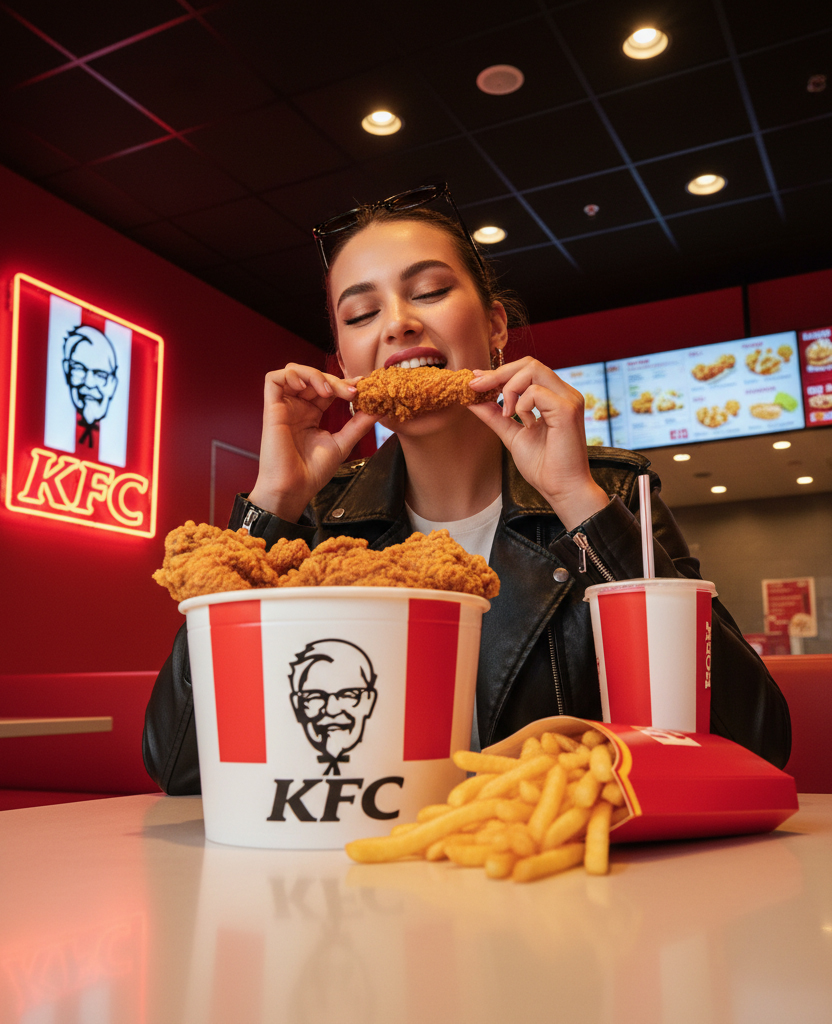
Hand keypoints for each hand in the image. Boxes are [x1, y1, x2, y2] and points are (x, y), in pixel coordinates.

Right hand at [248, 363, 377, 521]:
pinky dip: (292, 375)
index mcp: (311, 414)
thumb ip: (359, 424)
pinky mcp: (271, 408)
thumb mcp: (343, 443)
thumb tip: (378, 408)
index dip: (343, 383)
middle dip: (335, 380)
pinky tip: (307, 387)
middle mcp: (297, 408)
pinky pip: (274, 378)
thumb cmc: (313, 472)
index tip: (363, 385)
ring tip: (328, 391)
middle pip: (314, 377)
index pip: (327, 388)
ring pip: (294, 372)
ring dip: (314, 374)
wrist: (294, 488)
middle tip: (351, 392)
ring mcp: (284, 407)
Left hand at [468, 357, 607, 529]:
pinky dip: (522, 406)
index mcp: (555, 397)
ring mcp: (569, 399)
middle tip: (477, 387)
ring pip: (532, 370)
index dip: (499, 372)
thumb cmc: (543, 466)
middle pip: (529, 363)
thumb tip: (473, 399)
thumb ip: (495, 416)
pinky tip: (527, 425)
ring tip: (507, 414)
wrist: (561, 489)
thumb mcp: (511, 435)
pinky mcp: (568, 409)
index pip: (527, 370)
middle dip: (498, 373)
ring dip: (509, 389)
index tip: (475, 380)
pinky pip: (536, 392)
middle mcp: (565, 393)